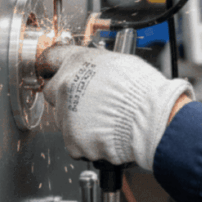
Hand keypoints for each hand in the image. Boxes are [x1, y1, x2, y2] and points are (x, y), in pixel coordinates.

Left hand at [39, 45, 193, 170]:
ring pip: (65, 119)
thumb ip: (95, 67)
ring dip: (79, 122)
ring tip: (105, 121)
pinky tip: (105, 135)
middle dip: (66, 98)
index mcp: (77, 62)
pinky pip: (75, 143)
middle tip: (88, 103)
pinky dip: (88, 143)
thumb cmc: (143, 90)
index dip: (52, 67)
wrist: (151, 118)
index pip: (49, 59)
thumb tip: (93, 70)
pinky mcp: (72, 139)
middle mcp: (66, 85)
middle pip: (53, 92)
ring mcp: (67, 114)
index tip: (50, 71)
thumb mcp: (119, 62)